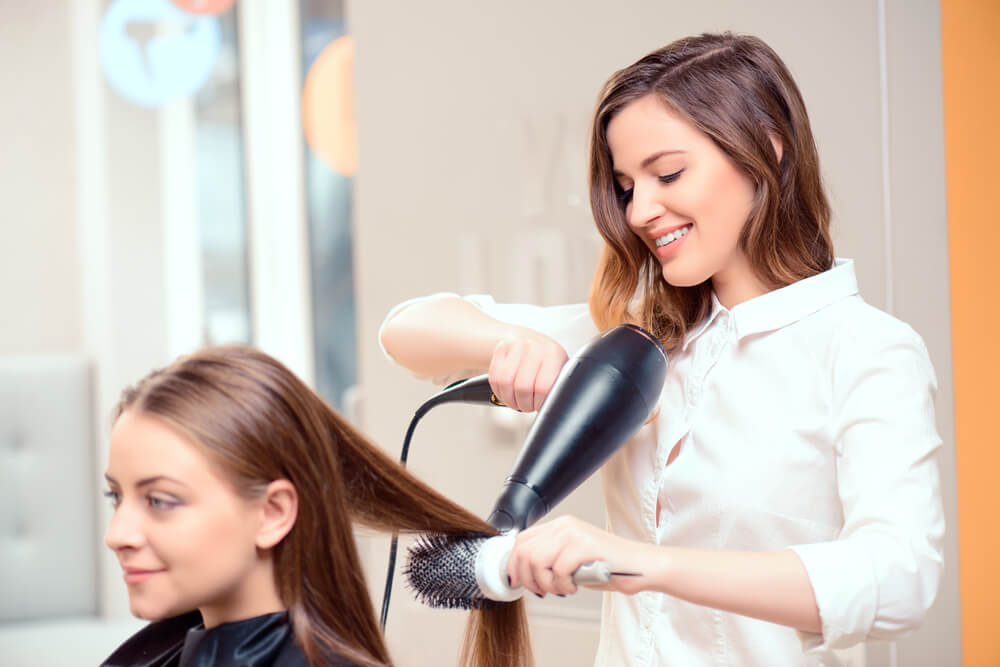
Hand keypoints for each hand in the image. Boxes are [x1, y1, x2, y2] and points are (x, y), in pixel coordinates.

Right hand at [488, 334, 568, 411]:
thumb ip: (557, 389)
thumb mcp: (560, 373)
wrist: (532, 340)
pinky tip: (508, 392)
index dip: (538, 403)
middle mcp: (534, 346)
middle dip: (524, 404)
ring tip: (518, 401)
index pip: (543, 387)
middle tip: (529, 405)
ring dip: (510, 399)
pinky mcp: (501, 348)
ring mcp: (516, 345)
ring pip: (505, 383)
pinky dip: (500, 391)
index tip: (539, 406)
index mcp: (553, 354)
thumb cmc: (548, 363)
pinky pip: (494, 378)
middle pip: (522, 387)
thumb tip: (550, 407)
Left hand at [505, 516, 657, 596]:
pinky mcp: (585, 546)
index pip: (522, 539)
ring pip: (537, 561)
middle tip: (544, 590)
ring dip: (547, 584)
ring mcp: (574, 533)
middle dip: (528, 579)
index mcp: (559, 525)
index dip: (514, 563)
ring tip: (563, 588)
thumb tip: (522, 573)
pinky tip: (575, 586)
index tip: (517, 581)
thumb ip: (549, 559)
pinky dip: (563, 585)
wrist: (639, 567)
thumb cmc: (607, 567)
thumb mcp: (571, 559)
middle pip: (525, 552)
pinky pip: (558, 570)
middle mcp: (564, 525)